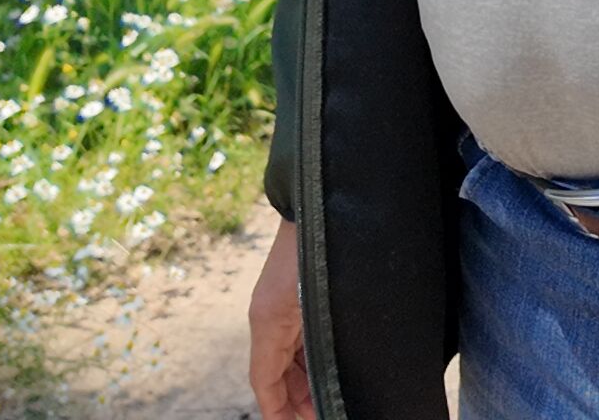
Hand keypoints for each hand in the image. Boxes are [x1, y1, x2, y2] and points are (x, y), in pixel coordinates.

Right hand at [248, 217, 313, 419]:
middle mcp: (270, 318)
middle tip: (327, 415)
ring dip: (307, 383)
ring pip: (290, 359)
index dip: (278, 412)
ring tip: (332, 401)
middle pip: (278, 376)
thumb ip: (317, 345)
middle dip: (298, 402)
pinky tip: (333, 369)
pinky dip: (313, 360)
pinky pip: (299, 340)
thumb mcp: (319, 304)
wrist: (318, 199)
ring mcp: (283, 307)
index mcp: (267, 323)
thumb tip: (325, 380)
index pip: (265, 383)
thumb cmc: (321, 246)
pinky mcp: (297, 297)